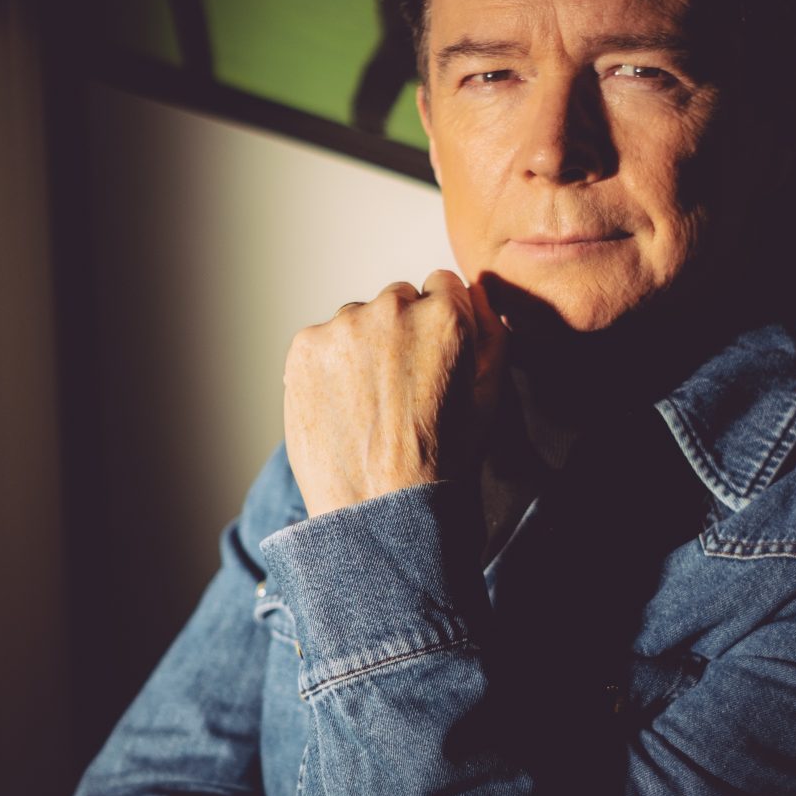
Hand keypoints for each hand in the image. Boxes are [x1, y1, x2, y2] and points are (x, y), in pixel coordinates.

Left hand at [283, 271, 506, 517]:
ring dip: (361, 348)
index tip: (432, 359)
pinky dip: (328, 368)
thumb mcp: (490, 392)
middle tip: (400, 388)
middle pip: (396, 300)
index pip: (441, 286)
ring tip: (368, 405)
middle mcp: (392, 308)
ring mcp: (343, 326)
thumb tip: (472, 292)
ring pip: (356, 321)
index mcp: (445, 314)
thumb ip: (489, 330)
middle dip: (399, 333)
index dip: (439, 326)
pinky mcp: (305, 348)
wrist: (382, 509)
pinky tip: (342, 407)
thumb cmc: (443, 459)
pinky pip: (321, 342)